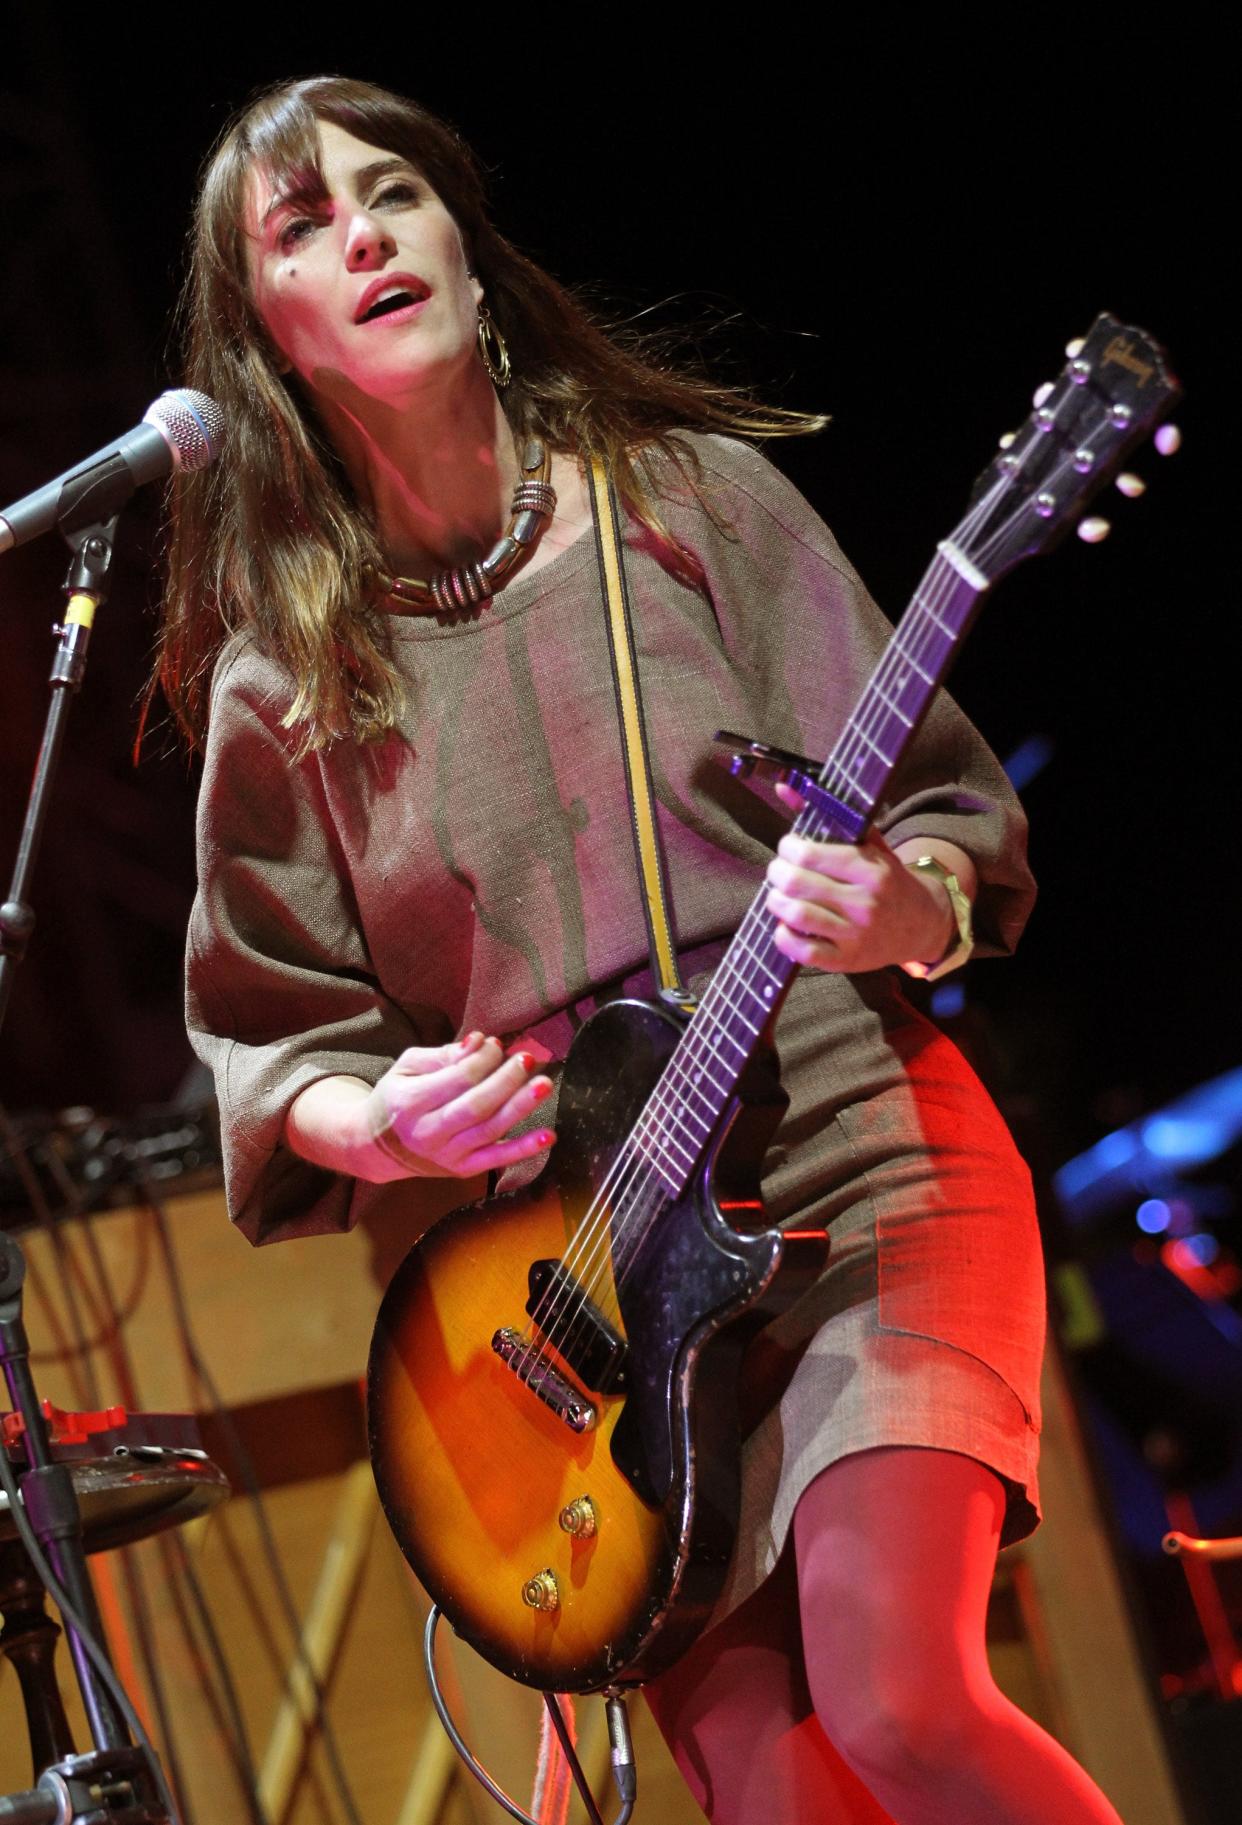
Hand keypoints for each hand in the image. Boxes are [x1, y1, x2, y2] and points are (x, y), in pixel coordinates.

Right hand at [366, 1032, 555, 1179]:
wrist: (380, 1147)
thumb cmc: (398, 1098)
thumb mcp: (408, 1068)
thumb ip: (443, 1055)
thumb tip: (479, 1042)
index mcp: (411, 1102)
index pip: (458, 1078)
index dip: (484, 1059)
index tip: (497, 1045)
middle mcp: (428, 1132)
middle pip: (476, 1105)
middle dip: (506, 1080)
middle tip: (527, 1059)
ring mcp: (447, 1154)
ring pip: (490, 1130)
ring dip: (521, 1106)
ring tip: (543, 1085)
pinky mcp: (463, 1169)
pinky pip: (497, 1159)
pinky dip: (525, 1149)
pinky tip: (549, 1136)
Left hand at [764, 826, 954, 974]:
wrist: (921, 924)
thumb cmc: (887, 878)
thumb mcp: (868, 844)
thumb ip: (827, 814)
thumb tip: (782, 786)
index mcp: (870, 869)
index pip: (809, 854)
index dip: (788, 847)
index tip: (790, 847)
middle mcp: (865, 902)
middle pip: (795, 883)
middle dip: (776, 872)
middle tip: (779, 871)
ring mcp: (856, 934)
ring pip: (795, 915)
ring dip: (775, 901)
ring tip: (780, 895)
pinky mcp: (846, 961)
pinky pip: (802, 951)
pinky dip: (783, 936)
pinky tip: (786, 924)